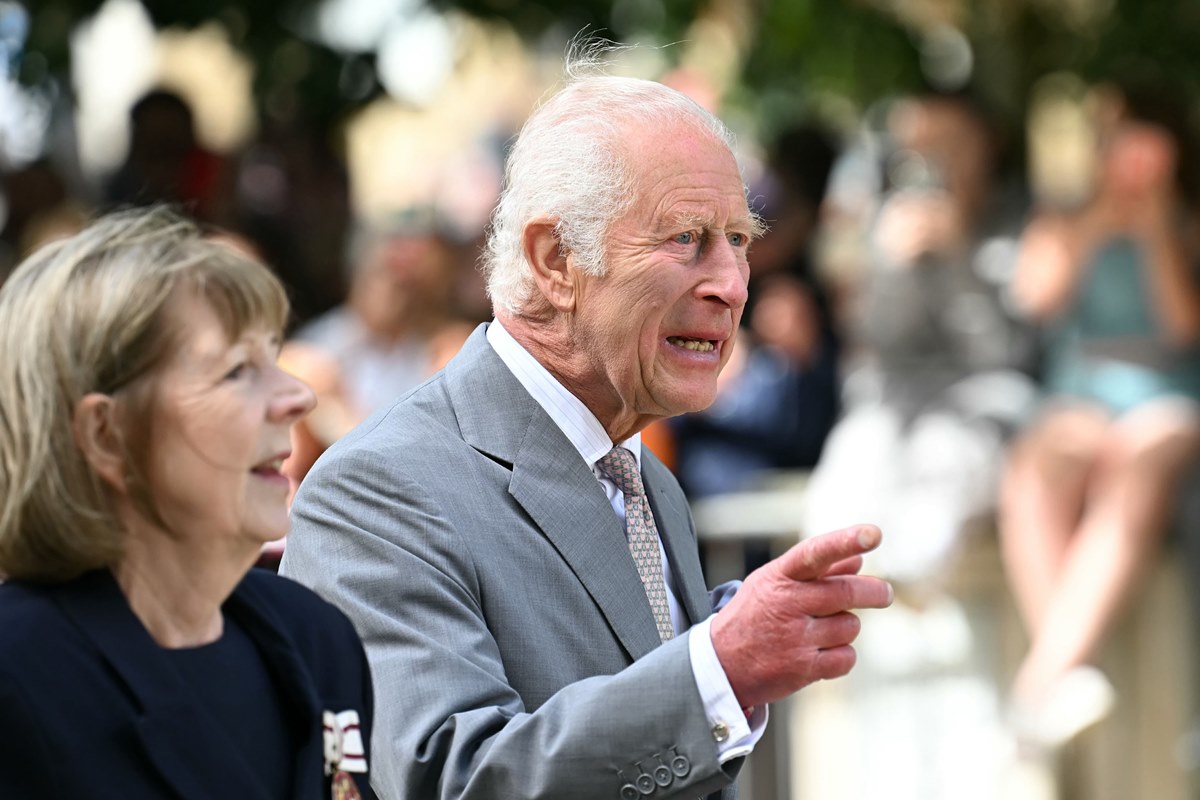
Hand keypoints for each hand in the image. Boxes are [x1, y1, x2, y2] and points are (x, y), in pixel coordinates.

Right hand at [709, 524, 892, 708]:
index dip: (846, 542)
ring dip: (846, 626)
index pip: (816, 553)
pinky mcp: (802, 669)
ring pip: (850, 625)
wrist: (722, 664)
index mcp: (780, 577)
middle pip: (846, 592)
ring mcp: (794, 638)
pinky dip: (842, 655)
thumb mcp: (775, 583)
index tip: (874, 534)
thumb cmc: (756, 614)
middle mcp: (787, 604)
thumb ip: (817, 571)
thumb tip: (858, 561)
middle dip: (873, 592)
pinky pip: (846, 657)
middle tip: (884, 594)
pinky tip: (821, 653)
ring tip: (821, 630)